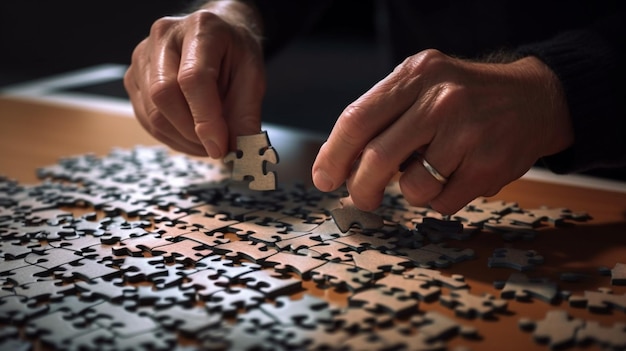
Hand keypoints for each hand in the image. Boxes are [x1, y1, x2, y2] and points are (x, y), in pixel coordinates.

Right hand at [124, 0, 264, 157]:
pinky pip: (146, 120)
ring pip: (153, 113)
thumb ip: (246, 113)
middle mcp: (164, 37)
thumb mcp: (253, 77)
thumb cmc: (234, 53)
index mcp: (201, 29)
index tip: (220, 147)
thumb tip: (240, 150)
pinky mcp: (133, 78)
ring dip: (182, 140)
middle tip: (217, 148)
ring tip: (208, 143)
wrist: (217, 36)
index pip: (193, 78)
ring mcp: (142, 57)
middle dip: (192, 133)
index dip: (206, 120)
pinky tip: (191, 137)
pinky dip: (171, 137)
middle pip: (164, 96)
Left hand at [312, 49, 572, 214]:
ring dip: (413, 191)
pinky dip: (441, 199)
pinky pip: (443, 203)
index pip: (358, 119)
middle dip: (361, 188)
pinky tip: (457, 176)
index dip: (334, 154)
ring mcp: (468, 132)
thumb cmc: (466, 97)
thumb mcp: (423, 87)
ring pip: (413, 187)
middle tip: (362, 198)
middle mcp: (441, 99)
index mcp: (416, 74)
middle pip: (378, 158)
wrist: (535, 99)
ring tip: (432, 171)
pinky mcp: (489, 165)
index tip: (324, 178)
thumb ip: (384, 116)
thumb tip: (341, 162)